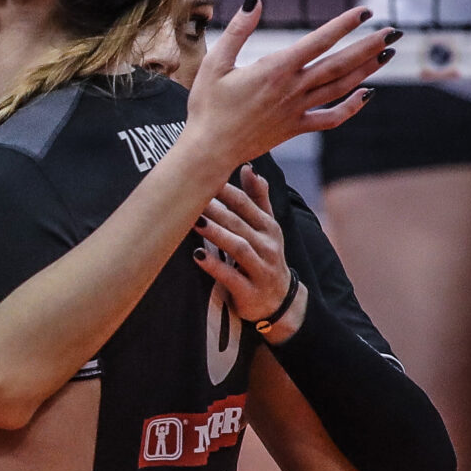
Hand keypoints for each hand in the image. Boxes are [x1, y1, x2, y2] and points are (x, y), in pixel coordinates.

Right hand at [183, 0, 393, 168]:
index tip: (366, 11)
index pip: (319, 41)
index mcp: (275, 69)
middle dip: (369, 46)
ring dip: (366, 70)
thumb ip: (238, 30)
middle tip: (393, 32)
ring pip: (341, 87)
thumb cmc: (207, 106)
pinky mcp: (296, 128)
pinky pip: (331, 118)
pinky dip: (351, 107)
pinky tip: (367, 94)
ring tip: (386, 55)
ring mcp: (297, 110)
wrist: (209, 150)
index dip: (344, 25)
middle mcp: (293, 89)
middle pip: (340, 64)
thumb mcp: (215, 62)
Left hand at [194, 167, 292, 324]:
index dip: (226, 190)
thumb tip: (248, 168)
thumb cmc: (265, 257)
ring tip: (194, 222)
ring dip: (217, 234)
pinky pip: (232, 277)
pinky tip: (197, 255)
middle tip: (191, 197)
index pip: (246, 204)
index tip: (204, 175)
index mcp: (269, 228)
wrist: (279, 302)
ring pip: (239, 247)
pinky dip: (215, 266)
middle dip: (216, 209)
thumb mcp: (266, 229)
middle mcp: (268, 246)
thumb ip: (258, 199)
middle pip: (240, 224)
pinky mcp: (250, 292)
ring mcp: (261, 270)